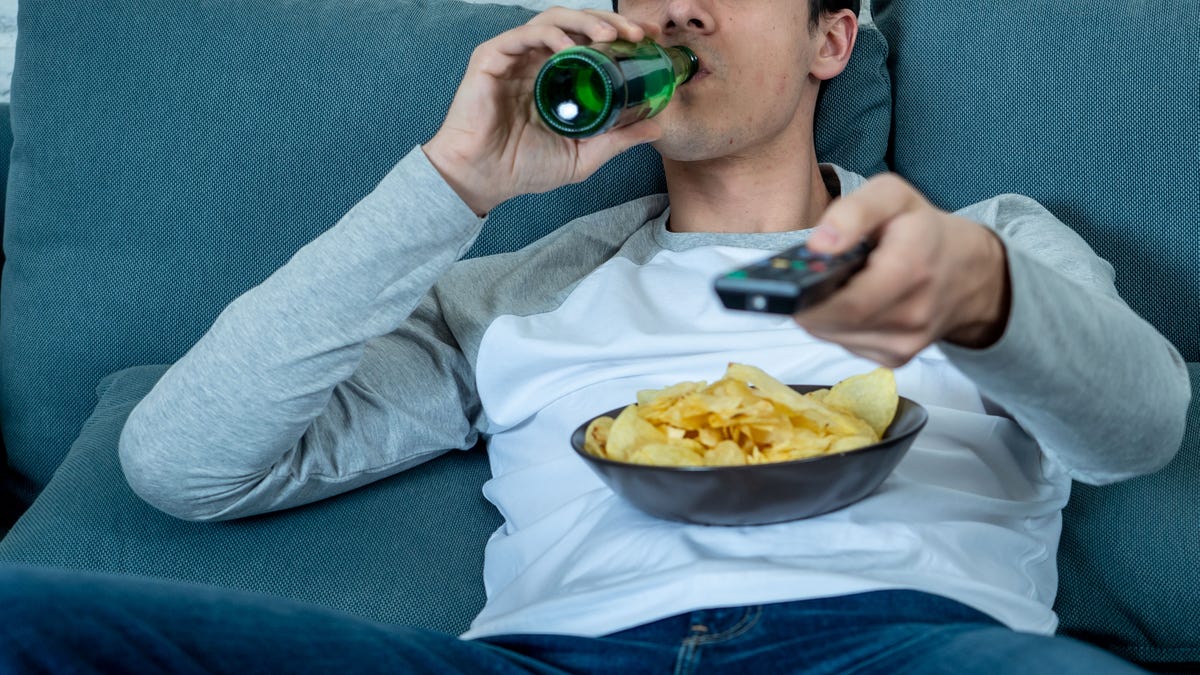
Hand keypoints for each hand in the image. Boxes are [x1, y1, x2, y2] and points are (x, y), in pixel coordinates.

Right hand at [421, 8, 663, 215]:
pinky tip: (570, 48)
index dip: (621, 34)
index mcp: (558, 77)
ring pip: (552, 20)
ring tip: (610, 36)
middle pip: (577, 23)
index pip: (591, 41)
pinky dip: (549, 36)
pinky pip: (523, 35)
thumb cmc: (523, 168)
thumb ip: (617, 139)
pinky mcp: (492, 59)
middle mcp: (537, 61)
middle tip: (637, 34)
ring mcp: (515, 57)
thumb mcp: (583, 156)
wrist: (481, 179)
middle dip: (610, 21)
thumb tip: (657, 126)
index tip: (649, 40)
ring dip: (584, 21)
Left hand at [795, 174, 1011, 366]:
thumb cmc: (923, 229)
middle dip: (808, 302)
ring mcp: (904, 345)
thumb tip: (817, 246)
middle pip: (832, 324)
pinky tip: (847, 301)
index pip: (846, 304)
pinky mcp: (895, 359)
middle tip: (803, 278)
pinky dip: (837, 325)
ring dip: (821, 313)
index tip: (789, 283)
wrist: (968, 272)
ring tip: (833, 285)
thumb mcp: (892, 196)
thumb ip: (854, 211)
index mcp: (911, 270)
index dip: (808, 298)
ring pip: (833, 336)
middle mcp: (911, 317)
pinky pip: (846, 345)